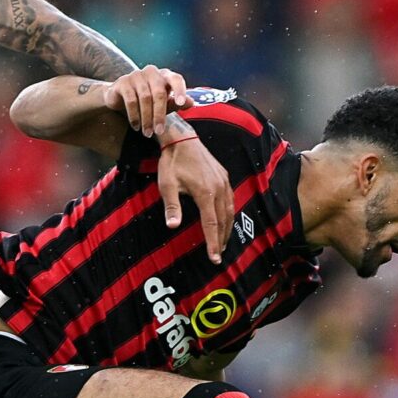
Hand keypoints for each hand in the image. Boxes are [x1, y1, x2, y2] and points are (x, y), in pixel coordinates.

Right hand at [102, 65, 189, 136]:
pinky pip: (131, 100)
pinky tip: (136, 126)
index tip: (181, 104)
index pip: (176, 79)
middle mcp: (152, 72)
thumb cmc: (147, 100)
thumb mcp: (163, 103)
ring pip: (145, 98)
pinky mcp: (123, 82)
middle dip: (159, 115)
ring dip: (146, 118)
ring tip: (147, 133)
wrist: (119, 96)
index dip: (180, 90)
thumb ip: (176, 102)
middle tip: (159, 131)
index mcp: (165, 75)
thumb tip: (191, 103)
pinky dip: (134, 115)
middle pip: (159, 93)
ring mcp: (137, 75)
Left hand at [157, 135, 233, 262]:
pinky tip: (226, 220)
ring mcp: (224, 182)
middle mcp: (219, 188)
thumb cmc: (171, 163)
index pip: (211, 224)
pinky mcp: (224, 177)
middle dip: (222, 239)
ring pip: (230, 211)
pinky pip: (230, 200)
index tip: (214, 258)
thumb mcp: (167, 185)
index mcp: (205, 192)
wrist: (182, 139)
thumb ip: (172, 206)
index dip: (213, 242)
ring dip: (227, 228)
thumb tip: (172, 225)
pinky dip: (229, 213)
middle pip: (224, 220)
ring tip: (223, 242)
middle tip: (219, 255)